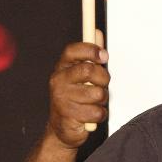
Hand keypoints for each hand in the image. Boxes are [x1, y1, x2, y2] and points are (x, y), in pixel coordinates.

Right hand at [47, 29, 108, 148]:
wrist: (63, 128)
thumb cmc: (76, 98)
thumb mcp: (82, 75)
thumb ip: (90, 56)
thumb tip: (97, 33)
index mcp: (62, 68)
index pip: (73, 50)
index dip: (90, 50)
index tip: (104, 56)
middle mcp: (58, 81)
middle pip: (89, 70)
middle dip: (103, 78)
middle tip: (103, 85)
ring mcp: (61, 99)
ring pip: (97, 94)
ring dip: (102, 100)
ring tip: (94, 103)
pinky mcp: (68, 116)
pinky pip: (97, 112)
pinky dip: (99, 115)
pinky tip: (91, 115)